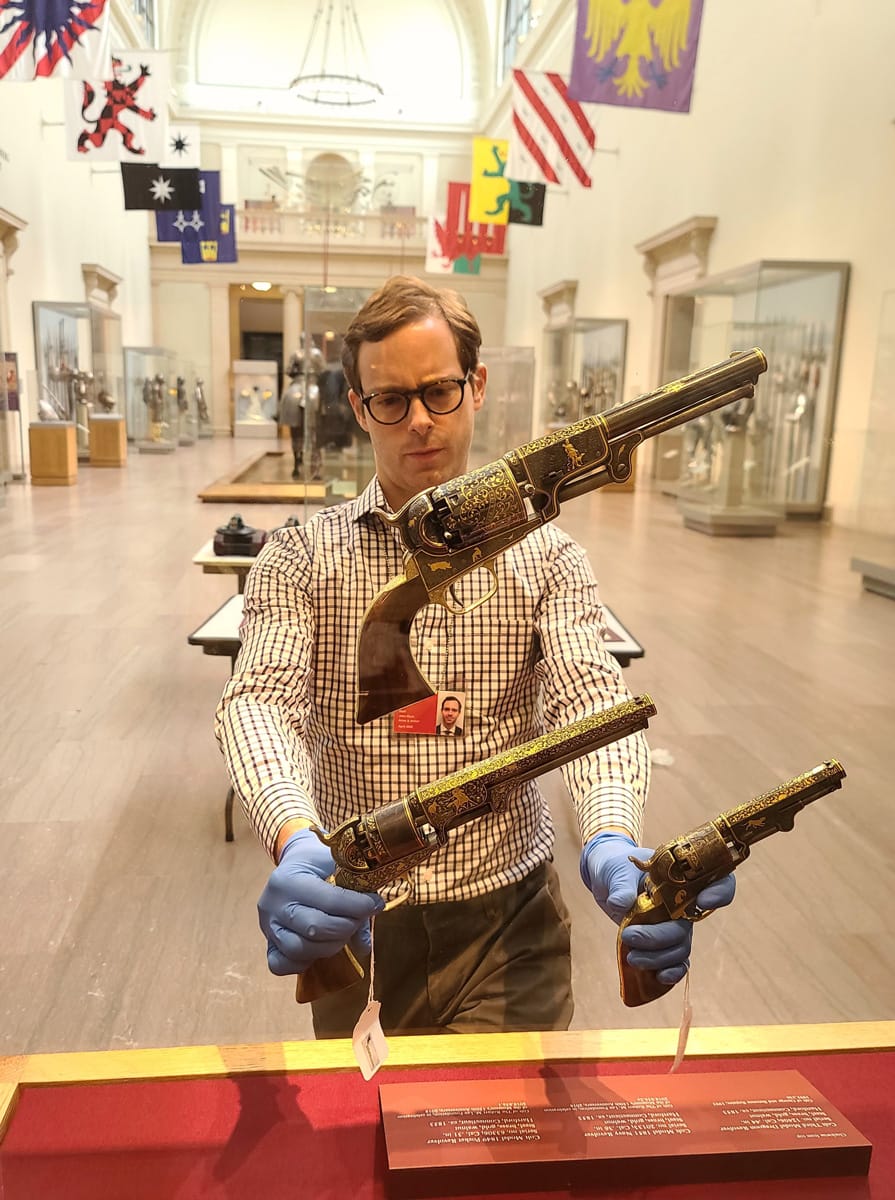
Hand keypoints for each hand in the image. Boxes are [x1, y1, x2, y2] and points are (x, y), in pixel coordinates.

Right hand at [259, 829, 384, 975]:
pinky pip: (280, 964)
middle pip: (314, 929)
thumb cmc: (319, 861)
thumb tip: (366, 946)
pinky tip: (318, 947)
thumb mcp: (336, 866)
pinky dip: (303, 962)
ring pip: (299, 950)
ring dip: (330, 946)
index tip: (376, 904)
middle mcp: (273, 905)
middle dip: (346, 927)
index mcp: (288, 880)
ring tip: (342, 932)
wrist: (294, 859)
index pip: (330, 900)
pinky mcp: (267, 943)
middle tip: (358, 918)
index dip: (359, 906)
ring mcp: (267, 926)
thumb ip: (353, 900)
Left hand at [580, 831, 734, 986]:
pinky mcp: (663, 943)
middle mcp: (684, 903)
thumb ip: (620, 886)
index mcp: (681, 877)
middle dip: (659, 938)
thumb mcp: (616, 870)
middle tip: (629, 936)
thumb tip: (621, 904)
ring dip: (657, 958)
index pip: (718, 881)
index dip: (721, 892)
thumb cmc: (616, 867)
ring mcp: (674, 924)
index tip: (703, 900)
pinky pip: (676, 962)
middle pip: (686, 927)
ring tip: (630, 957)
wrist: (605, 878)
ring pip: (680, 948)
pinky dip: (671, 972)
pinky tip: (658, 977)